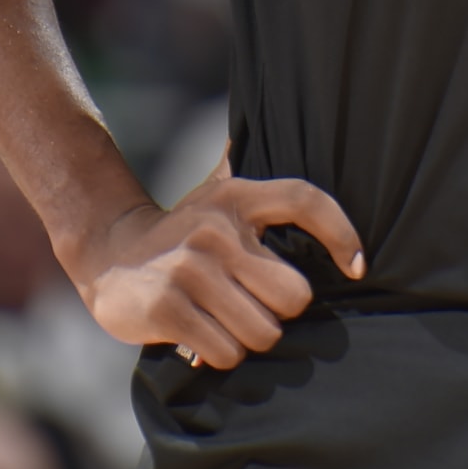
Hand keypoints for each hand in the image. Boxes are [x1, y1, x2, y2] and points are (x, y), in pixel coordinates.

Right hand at [65, 158, 363, 367]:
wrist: (109, 253)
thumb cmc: (183, 233)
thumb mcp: (217, 193)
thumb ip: (250, 169)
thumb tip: (273, 114)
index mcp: (237, 198)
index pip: (304, 200)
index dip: (342, 233)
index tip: (358, 267)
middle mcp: (216, 230)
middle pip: (294, 295)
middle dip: (279, 312)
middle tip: (254, 306)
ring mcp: (190, 269)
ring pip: (262, 332)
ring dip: (248, 338)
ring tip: (224, 320)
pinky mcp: (167, 308)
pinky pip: (226, 352)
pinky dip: (219, 354)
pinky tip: (201, 335)